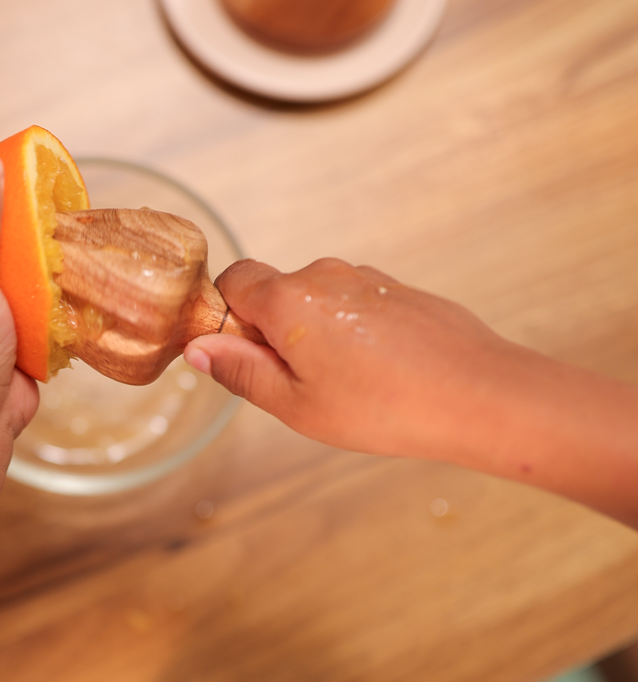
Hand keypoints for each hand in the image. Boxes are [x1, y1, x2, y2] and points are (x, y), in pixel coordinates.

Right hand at [184, 258, 637, 525]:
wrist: (480, 394)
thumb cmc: (387, 406)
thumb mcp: (297, 405)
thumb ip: (242, 371)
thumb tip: (200, 349)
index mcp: (288, 299)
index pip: (231, 281)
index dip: (227, 318)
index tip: (243, 357)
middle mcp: (323, 275)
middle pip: (273, 290)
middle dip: (271, 330)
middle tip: (297, 381)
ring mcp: (365, 278)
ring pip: (314, 298)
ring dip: (312, 331)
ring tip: (345, 382)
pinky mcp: (397, 289)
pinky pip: (352, 302)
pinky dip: (349, 330)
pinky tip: (377, 370)